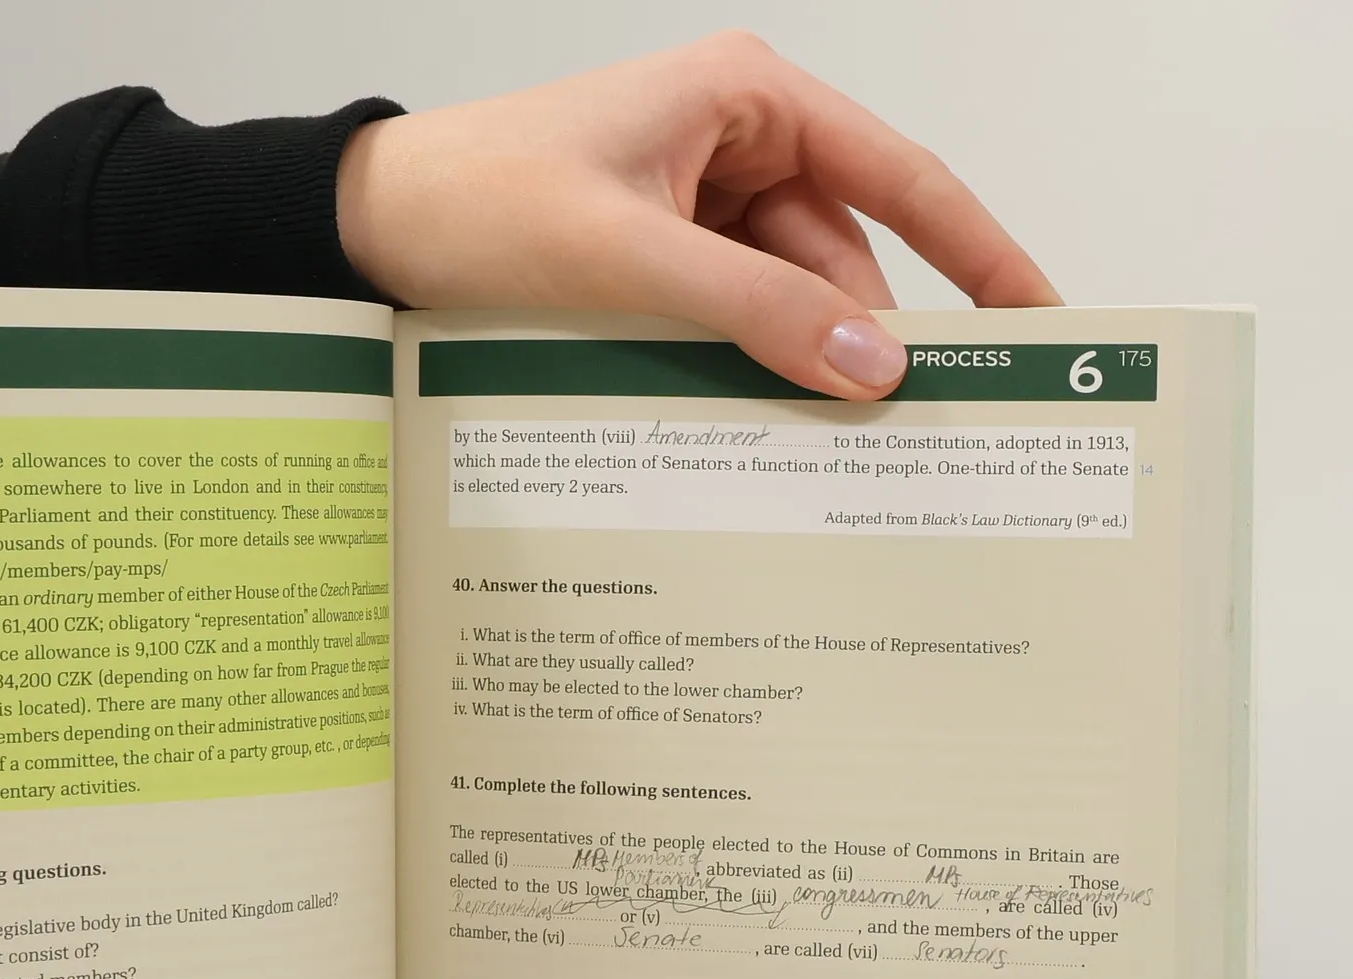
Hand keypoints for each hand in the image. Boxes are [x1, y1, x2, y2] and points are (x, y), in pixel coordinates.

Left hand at [337, 32, 1059, 397]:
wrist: (368, 229)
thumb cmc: (478, 203)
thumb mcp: (629, 260)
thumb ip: (756, 311)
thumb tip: (873, 368)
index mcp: (748, 99)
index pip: (900, 178)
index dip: (978, 252)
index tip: (1039, 319)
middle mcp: (734, 143)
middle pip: (842, 257)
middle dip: (863, 342)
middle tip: (913, 438)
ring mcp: (695, 206)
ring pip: (784, 301)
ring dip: (791, 369)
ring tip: (816, 450)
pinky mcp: (657, 261)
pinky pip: (729, 320)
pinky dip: (740, 370)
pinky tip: (747, 425)